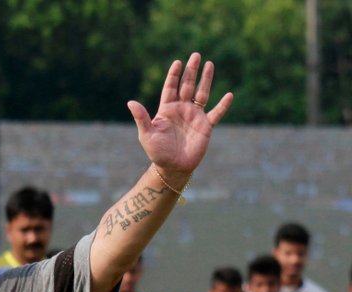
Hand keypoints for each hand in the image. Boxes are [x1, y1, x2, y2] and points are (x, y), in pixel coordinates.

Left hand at [128, 53, 232, 182]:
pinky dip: (223, 105)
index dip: (174, 75)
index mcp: (167, 110)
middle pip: (187, 86)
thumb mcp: (147, 134)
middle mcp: (182, 110)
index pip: (171, 88)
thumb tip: (130, 102)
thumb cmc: (157, 152)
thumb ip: (141, 118)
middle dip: (191, 71)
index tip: (178, 62)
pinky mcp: (206, 126)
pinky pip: (216, 113)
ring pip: (202, 94)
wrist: (172, 167)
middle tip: (195, 55)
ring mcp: (195, 117)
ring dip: (206, 80)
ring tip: (210, 64)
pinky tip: (229, 95)